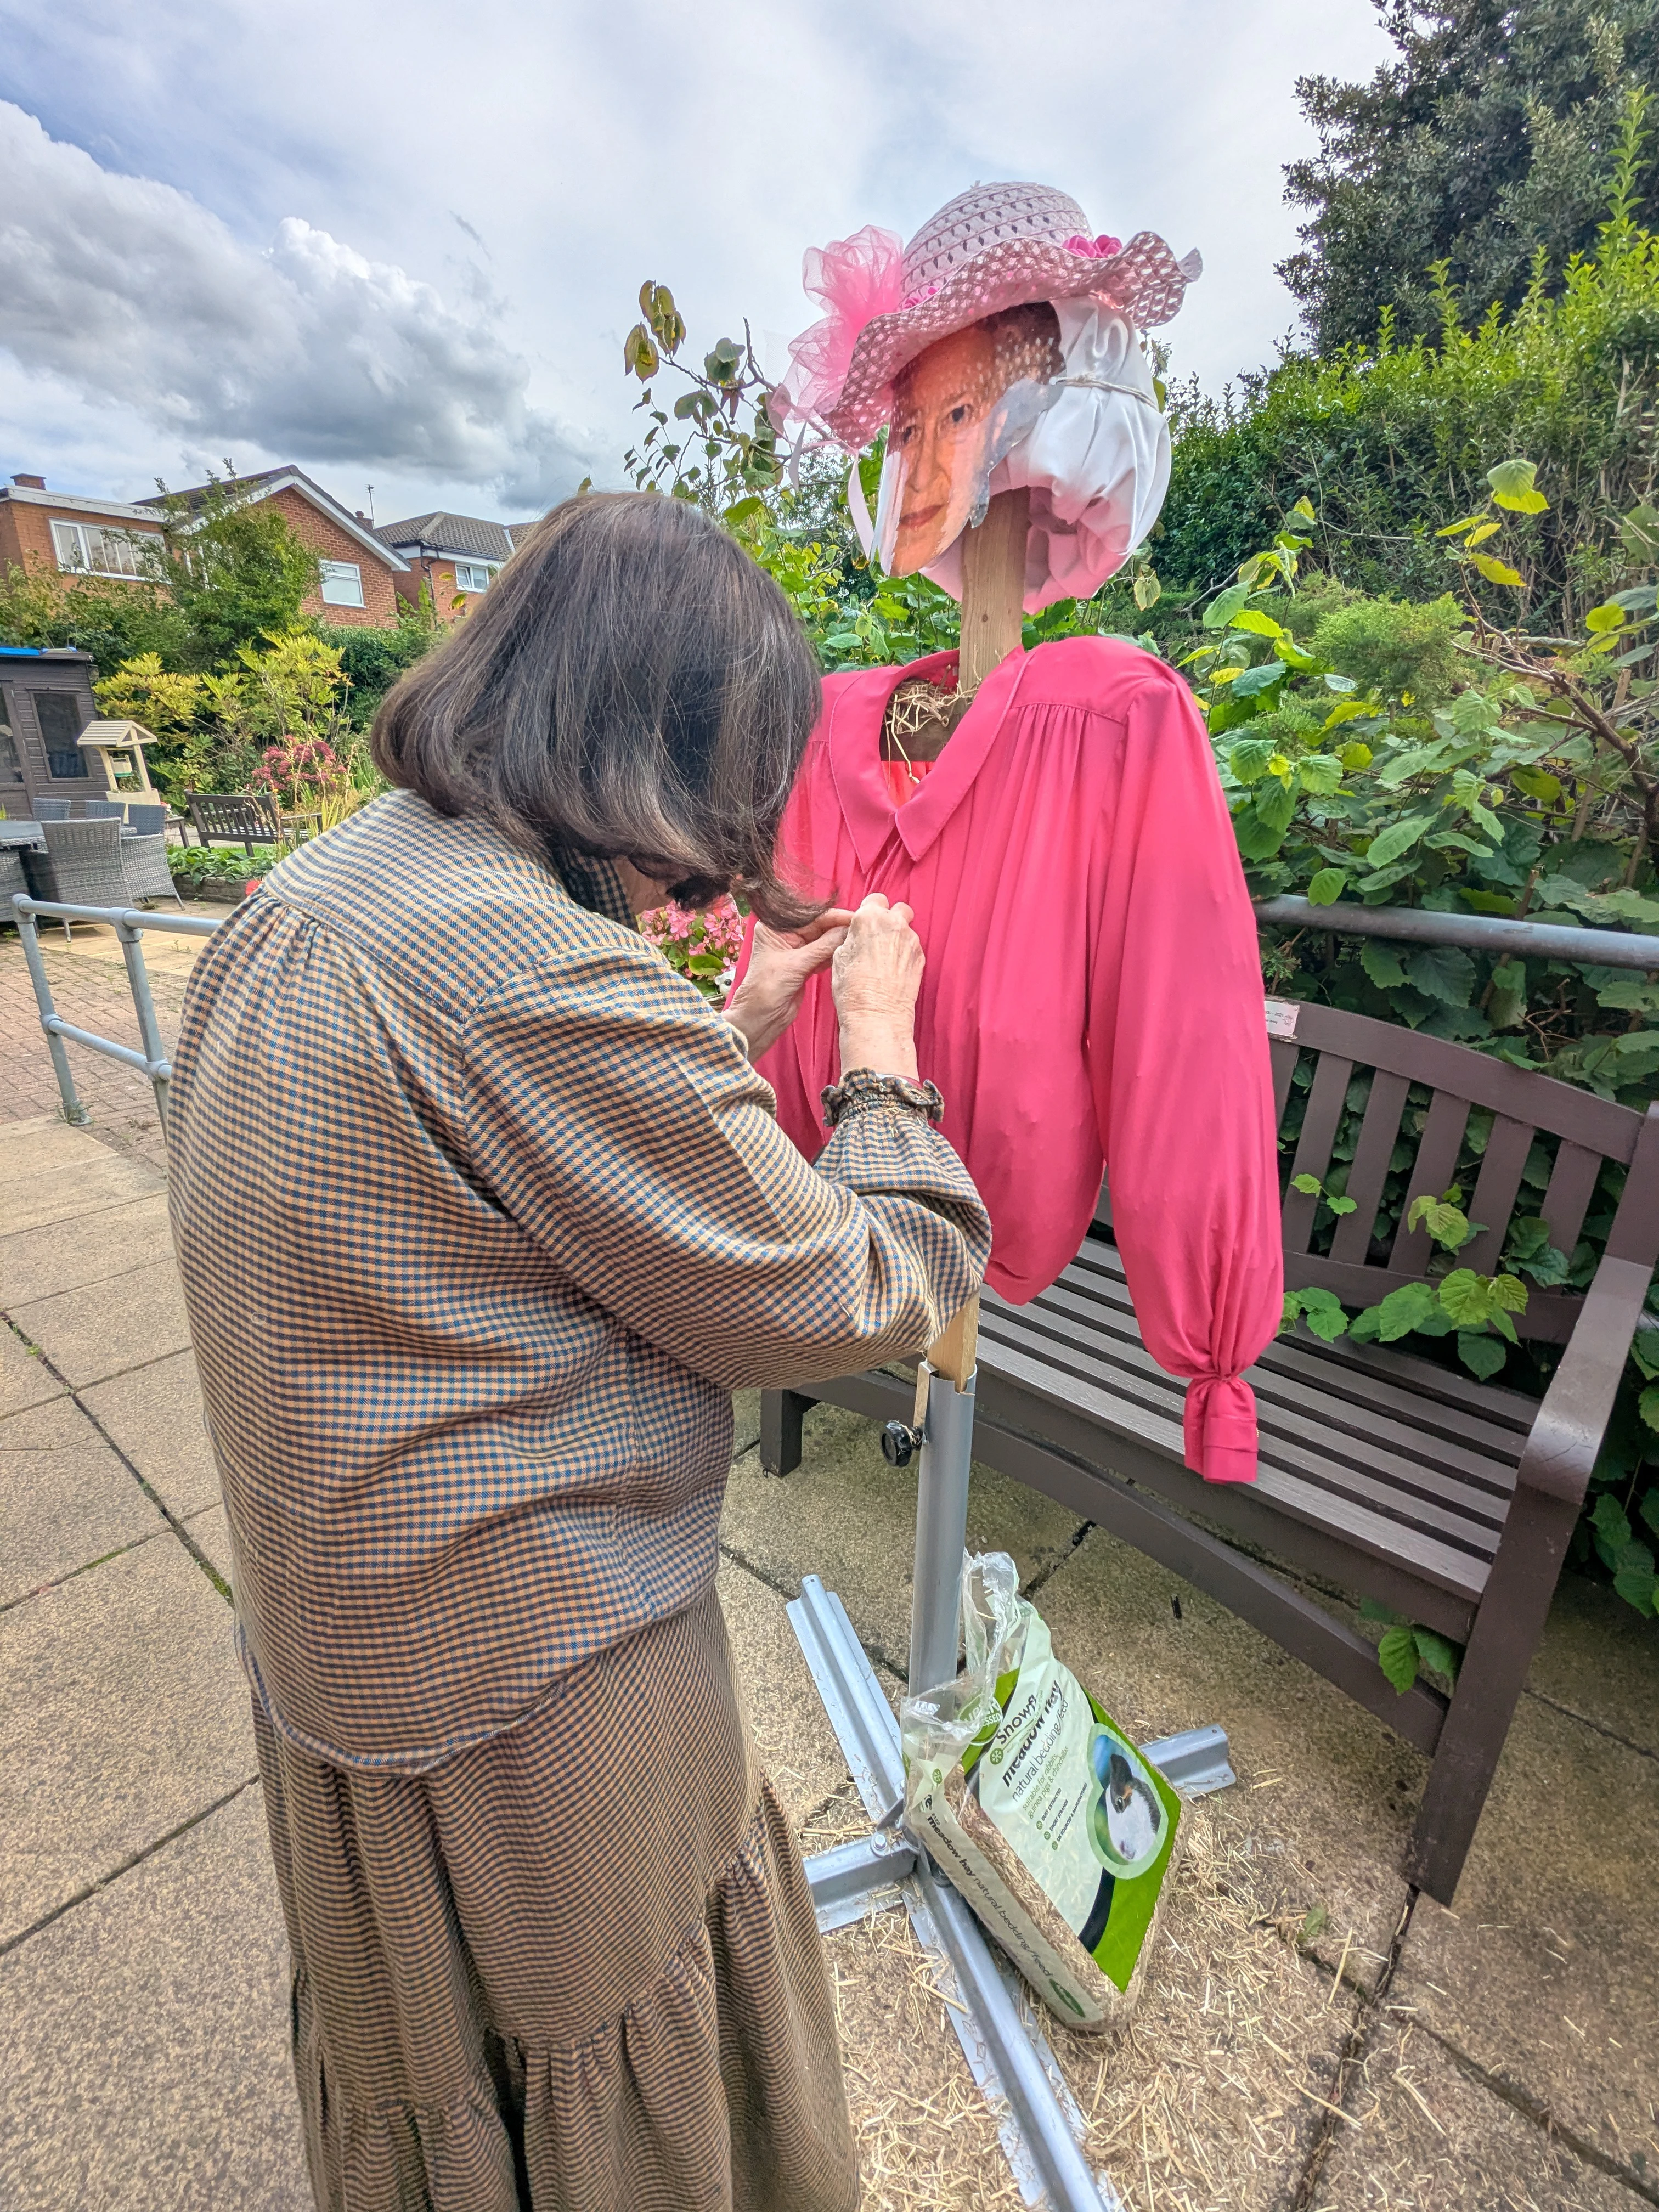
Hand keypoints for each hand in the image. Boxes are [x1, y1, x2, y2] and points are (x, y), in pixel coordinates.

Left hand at [724, 907, 851, 1060]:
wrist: (761, 1019)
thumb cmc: (766, 989)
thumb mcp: (796, 964)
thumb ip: (823, 946)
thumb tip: (847, 930)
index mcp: (775, 928)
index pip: (810, 917)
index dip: (833, 917)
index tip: (854, 917)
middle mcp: (785, 936)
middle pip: (818, 927)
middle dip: (838, 928)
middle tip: (861, 929)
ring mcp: (795, 951)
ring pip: (823, 941)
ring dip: (838, 942)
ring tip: (858, 940)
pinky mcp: (804, 966)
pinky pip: (823, 955)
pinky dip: (834, 955)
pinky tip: (847, 953)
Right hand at [831, 893, 922, 1079]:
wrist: (876, 1016)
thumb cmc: (853, 990)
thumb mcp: (839, 956)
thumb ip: (852, 937)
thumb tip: (857, 934)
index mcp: (869, 918)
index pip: (874, 899)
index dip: (869, 911)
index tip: (864, 924)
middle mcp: (893, 924)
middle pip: (897, 909)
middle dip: (889, 919)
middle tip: (877, 937)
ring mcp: (910, 940)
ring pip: (906, 928)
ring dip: (897, 937)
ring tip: (884, 958)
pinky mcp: (920, 957)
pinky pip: (912, 947)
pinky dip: (904, 953)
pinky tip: (893, 969)